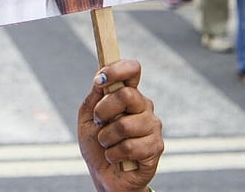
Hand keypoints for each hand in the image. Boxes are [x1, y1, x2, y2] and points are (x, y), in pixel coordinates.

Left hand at [78, 59, 162, 191]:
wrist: (104, 175)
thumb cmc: (96, 144)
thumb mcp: (87, 118)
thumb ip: (94, 98)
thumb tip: (101, 79)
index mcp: (128, 95)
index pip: (132, 70)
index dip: (117, 69)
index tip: (100, 79)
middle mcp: (144, 107)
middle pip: (127, 95)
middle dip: (104, 111)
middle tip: (99, 124)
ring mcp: (152, 126)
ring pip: (125, 124)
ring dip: (106, 138)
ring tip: (107, 145)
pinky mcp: (156, 147)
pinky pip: (129, 147)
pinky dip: (114, 154)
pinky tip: (117, 158)